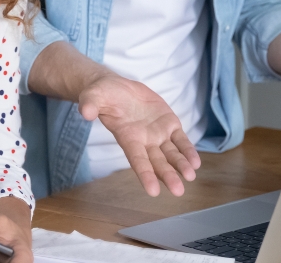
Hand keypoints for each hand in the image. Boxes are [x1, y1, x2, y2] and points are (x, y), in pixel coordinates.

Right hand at [78, 73, 200, 196]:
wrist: (117, 88)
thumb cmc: (102, 95)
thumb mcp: (92, 96)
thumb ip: (90, 104)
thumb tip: (85, 112)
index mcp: (127, 137)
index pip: (137, 160)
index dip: (145, 175)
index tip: (153, 191)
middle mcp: (144, 140)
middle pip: (157, 162)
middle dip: (167, 175)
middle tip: (178, 190)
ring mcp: (158, 133)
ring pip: (171, 153)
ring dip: (181, 165)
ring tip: (190, 176)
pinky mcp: (169, 123)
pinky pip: (180, 139)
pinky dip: (188, 150)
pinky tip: (195, 162)